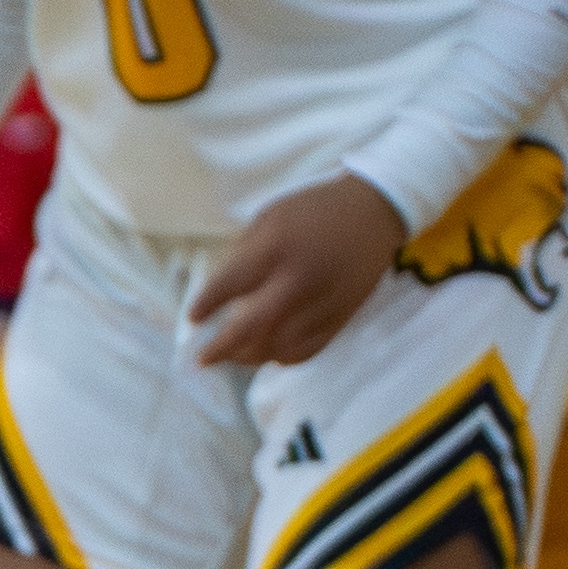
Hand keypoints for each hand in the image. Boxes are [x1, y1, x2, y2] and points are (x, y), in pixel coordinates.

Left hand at [186, 174, 408, 371]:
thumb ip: (243, 255)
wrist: (374, 211)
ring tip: (234, 355)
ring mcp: (324, 301)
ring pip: (280, 346)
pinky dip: (284, 357)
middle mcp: (300, 279)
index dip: (207, 306)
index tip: (194, 319)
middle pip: (254, 327)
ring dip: (251, 357)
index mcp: (276, 248)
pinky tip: (270, 352)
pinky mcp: (343, 315)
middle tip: (202, 358)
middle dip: (222, 348)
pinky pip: (309, 349)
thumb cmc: (313, 211)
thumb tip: (219, 295)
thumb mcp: (270, 218)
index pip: (230, 286)